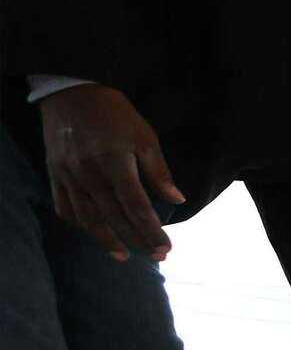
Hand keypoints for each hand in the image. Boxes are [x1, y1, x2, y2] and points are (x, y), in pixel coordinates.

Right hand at [39, 84, 184, 261]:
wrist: (72, 92)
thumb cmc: (115, 115)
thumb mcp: (144, 137)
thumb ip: (159, 172)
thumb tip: (178, 200)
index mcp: (114, 162)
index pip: (137, 207)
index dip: (152, 231)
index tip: (166, 248)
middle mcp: (89, 173)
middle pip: (115, 218)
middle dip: (138, 241)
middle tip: (156, 256)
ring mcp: (68, 176)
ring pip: (88, 219)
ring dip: (107, 241)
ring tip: (125, 256)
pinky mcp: (54, 174)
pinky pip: (65, 208)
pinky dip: (81, 225)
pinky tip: (96, 235)